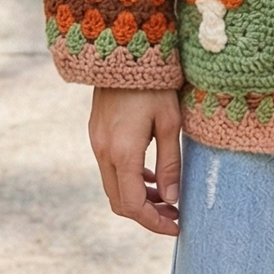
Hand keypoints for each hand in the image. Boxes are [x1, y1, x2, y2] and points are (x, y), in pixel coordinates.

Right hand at [88, 87, 181, 235]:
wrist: (124, 48)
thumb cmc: (154, 83)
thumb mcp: (170, 121)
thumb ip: (170, 163)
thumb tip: (173, 199)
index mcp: (123, 152)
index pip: (133, 205)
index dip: (155, 222)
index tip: (177, 225)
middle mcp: (103, 151)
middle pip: (120, 202)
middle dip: (147, 214)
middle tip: (174, 215)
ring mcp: (97, 142)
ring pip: (114, 187)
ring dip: (138, 198)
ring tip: (167, 198)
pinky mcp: (97, 133)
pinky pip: (110, 169)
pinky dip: (129, 180)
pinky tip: (149, 176)